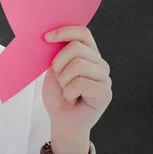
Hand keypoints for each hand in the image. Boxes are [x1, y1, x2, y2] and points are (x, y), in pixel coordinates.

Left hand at [42, 26, 112, 153]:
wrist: (62, 121)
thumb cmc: (58, 96)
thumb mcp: (53, 71)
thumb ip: (57, 55)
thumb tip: (52, 38)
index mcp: (88, 54)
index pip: (82, 33)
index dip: (65, 32)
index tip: (47, 38)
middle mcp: (99, 63)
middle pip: (77, 48)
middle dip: (59, 63)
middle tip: (58, 79)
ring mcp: (104, 77)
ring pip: (78, 65)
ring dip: (64, 80)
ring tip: (66, 90)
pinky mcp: (105, 92)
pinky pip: (80, 83)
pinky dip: (69, 93)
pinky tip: (73, 99)